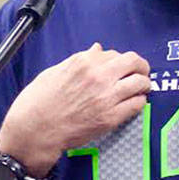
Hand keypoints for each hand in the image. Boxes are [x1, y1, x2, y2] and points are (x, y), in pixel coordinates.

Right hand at [0, 43, 150, 172]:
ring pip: (140, 82)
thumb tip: (96, 50)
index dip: (117, 60)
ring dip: (143, 84)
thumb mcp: (54, 72)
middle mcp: (98, 76)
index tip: (118, 66)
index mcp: (83, 62)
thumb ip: (79, 60)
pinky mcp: (111, 117)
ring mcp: (106, 97)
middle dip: (140, 66)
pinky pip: (137, 104)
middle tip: (141, 71)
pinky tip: (134, 103)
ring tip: (141, 88)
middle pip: (133, 62)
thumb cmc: (38, 102)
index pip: (112, 53)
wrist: (35, 129)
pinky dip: (139, 102)